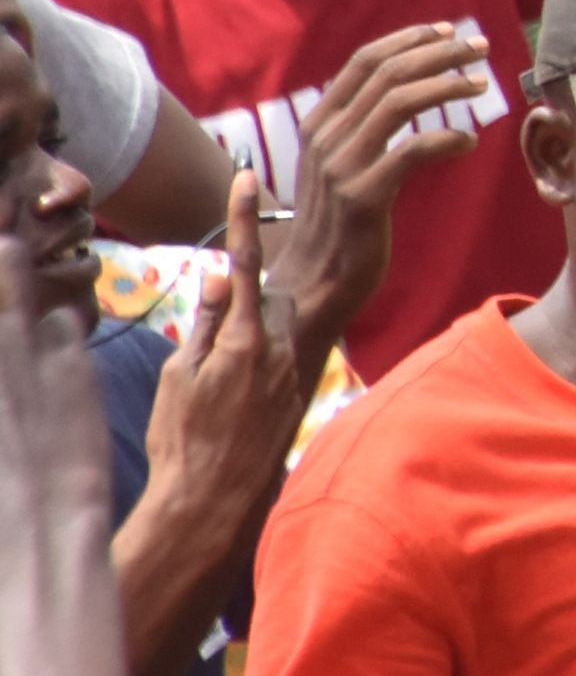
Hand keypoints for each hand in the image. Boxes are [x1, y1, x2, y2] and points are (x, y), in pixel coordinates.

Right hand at [133, 180, 310, 542]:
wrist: (211, 499)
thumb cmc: (181, 439)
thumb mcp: (177, 376)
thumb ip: (205, 324)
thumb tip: (223, 278)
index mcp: (243, 340)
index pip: (245, 264)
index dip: (243, 219)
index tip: (247, 176)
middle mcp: (279, 349)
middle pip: (272, 298)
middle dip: (251, 304)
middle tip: (218, 349)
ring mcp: (292, 372)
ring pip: (280, 330)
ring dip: (257, 338)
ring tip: (225, 384)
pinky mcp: (298, 394)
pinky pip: (284, 360)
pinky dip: (265, 366)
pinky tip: (241, 400)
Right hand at [281, 19, 489, 349]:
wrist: (311, 283)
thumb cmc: (335, 221)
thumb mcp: (336, 163)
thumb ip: (360, 125)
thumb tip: (404, 84)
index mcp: (319, 124)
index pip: (364, 61)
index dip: (409, 39)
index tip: (450, 31)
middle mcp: (326, 138)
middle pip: (389, 73)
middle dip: (440, 53)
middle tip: (481, 48)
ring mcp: (341, 166)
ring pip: (401, 101)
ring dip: (448, 85)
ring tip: (481, 86)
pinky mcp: (363, 197)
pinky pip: (414, 150)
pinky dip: (448, 139)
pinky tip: (470, 141)